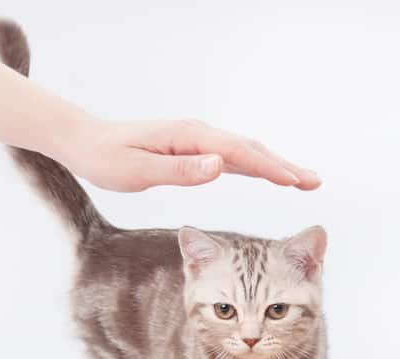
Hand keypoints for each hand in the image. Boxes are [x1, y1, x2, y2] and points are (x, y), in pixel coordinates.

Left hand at [51, 116, 321, 192]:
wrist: (85, 141)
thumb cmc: (106, 159)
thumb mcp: (138, 171)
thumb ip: (179, 171)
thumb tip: (220, 166)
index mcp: (189, 137)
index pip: (238, 153)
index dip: (269, 168)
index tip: (294, 181)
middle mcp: (198, 135)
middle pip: (251, 150)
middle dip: (284, 166)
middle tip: (314, 182)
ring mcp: (197, 141)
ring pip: (246, 153)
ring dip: (276, 166)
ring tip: (304, 180)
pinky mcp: (193, 150)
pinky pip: (233, 157)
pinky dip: (257, 166)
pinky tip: (269, 174)